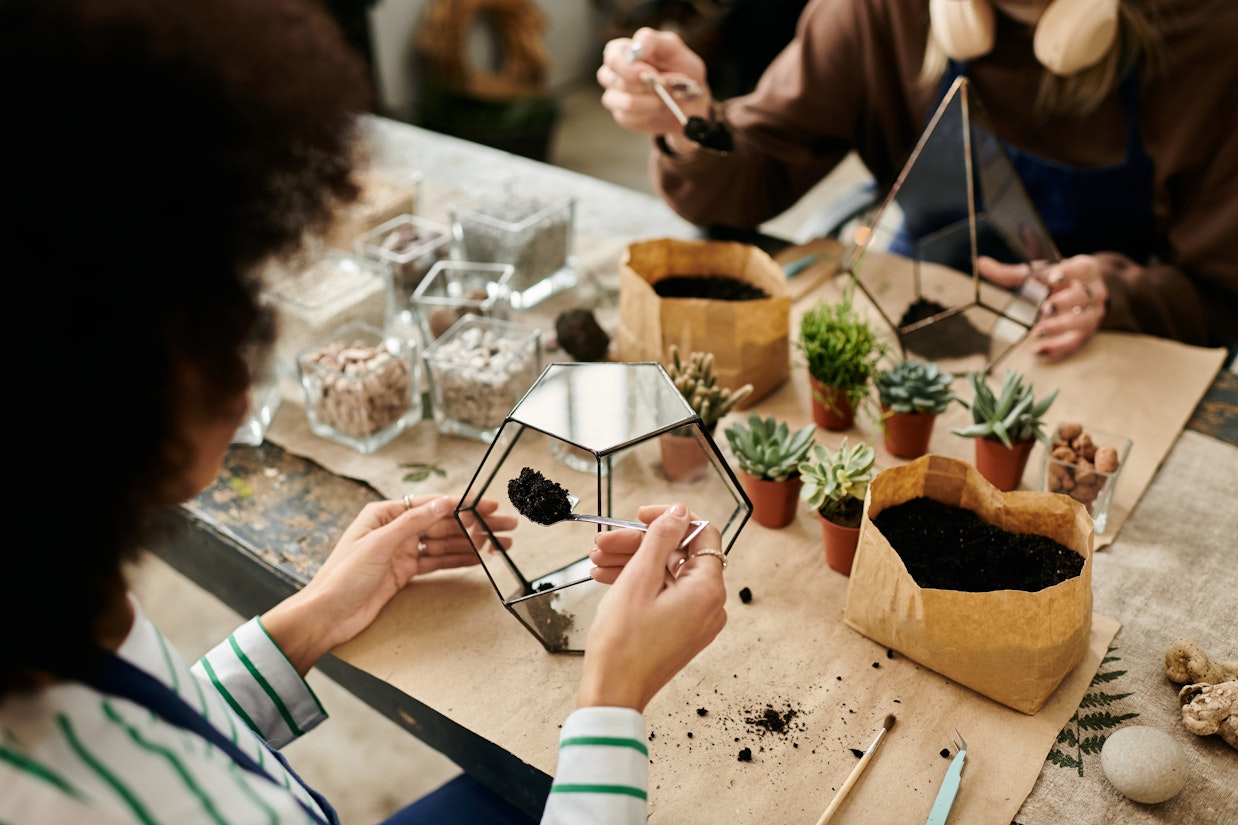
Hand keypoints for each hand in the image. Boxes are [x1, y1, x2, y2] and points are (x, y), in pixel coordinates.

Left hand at [262, 494, 515, 673]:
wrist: (327, 615)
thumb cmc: (342, 577)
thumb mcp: (379, 544)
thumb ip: (414, 522)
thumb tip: (445, 502)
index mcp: (384, 513)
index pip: (431, 505)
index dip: (462, 504)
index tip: (488, 505)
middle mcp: (394, 529)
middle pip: (442, 523)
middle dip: (475, 525)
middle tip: (505, 526)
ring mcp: (401, 552)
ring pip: (444, 543)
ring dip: (472, 543)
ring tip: (501, 544)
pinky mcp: (404, 573)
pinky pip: (437, 562)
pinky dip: (459, 560)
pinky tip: (480, 558)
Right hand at [577, 503, 726, 712]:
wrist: (612, 694)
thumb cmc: (623, 644)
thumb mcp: (638, 580)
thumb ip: (660, 539)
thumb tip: (680, 512)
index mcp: (707, 589)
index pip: (701, 533)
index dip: (670, 519)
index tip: (640, 515)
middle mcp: (709, 604)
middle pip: (678, 554)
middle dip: (638, 543)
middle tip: (603, 542)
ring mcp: (695, 619)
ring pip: (666, 574)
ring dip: (632, 562)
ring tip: (597, 561)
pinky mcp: (681, 629)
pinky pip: (663, 594)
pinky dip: (638, 583)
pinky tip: (606, 578)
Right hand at [598, 27, 712, 137]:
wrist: (692, 100)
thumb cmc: (680, 68)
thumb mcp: (672, 48)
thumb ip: (652, 41)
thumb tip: (636, 48)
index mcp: (621, 52)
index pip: (613, 58)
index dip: (631, 67)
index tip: (654, 73)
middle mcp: (612, 74)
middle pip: (618, 82)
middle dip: (648, 86)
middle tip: (669, 86)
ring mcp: (615, 97)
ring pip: (628, 103)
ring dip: (655, 101)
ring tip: (671, 96)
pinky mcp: (623, 116)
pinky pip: (633, 118)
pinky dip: (653, 113)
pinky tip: (663, 107)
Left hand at [977, 254, 1107, 358]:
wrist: (1084, 292)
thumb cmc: (1056, 280)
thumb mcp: (1037, 273)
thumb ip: (1010, 272)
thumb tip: (980, 263)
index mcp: (1085, 270)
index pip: (1083, 268)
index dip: (1070, 272)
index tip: (1053, 277)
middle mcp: (1094, 292)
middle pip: (1083, 297)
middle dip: (1064, 303)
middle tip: (1045, 308)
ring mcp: (1092, 314)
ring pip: (1082, 322)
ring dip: (1060, 327)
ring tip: (1037, 331)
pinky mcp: (1085, 334)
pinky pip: (1075, 343)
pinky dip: (1057, 348)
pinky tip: (1038, 351)